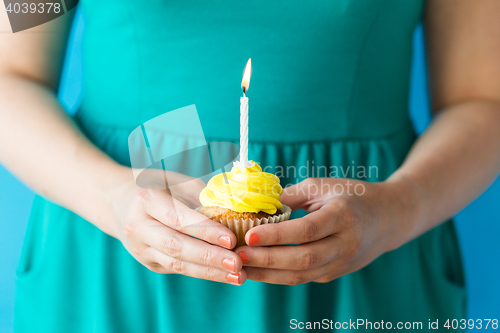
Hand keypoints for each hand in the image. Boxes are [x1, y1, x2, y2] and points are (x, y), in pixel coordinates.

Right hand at [109, 168, 245, 284]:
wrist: (117, 202)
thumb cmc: (157, 186)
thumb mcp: (177, 181)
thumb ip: (202, 197)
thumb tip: (234, 214)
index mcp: (146, 200)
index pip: (178, 219)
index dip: (204, 230)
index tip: (231, 239)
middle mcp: (138, 226)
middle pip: (176, 246)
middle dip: (209, 257)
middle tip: (237, 263)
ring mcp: (141, 248)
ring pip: (177, 264)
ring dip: (210, 272)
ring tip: (237, 276)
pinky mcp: (149, 263)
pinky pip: (178, 269)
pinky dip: (203, 273)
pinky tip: (225, 274)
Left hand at [235, 178, 415, 284]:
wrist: (389, 218)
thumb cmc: (353, 196)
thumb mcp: (324, 186)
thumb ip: (292, 196)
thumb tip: (258, 205)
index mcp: (342, 216)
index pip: (307, 230)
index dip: (277, 235)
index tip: (249, 235)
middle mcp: (345, 244)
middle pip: (302, 259)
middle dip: (267, 259)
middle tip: (238, 255)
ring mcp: (341, 263)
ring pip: (301, 275)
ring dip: (268, 274)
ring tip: (241, 267)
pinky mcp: (334, 273)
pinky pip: (303, 278)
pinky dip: (278, 276)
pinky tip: (258, 270)